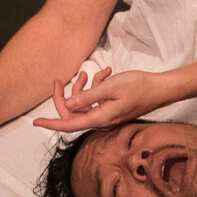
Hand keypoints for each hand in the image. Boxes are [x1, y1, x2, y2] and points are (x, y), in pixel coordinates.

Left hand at [32, 67, 171, 132]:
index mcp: (100, 118)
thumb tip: (67, 106)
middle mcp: (102, 120)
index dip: (51, 123)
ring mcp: (108, 115)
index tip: (36, 121)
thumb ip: (87, 97)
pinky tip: (106, 73)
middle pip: (73, 113)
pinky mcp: (112, 110)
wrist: (161, 89)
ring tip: (92, 72)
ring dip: (84, 88)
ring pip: (85, 104)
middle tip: (60, 80)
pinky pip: (96, 101)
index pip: (69, 124)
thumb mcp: (110, 87)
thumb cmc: (139, 87)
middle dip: (66, 95)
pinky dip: (97, 87)